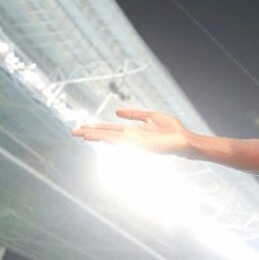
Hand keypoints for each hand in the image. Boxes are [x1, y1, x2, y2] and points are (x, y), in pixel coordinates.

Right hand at [72, 109, 192, 155]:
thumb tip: (116, 112)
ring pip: (113, 139)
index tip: (82, 126)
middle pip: (107, 135)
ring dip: (98, 137)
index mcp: (133, 131)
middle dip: (91, 134)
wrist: (185, 139)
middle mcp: (132, 138)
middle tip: (74, 132)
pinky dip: (116, 140)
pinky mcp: (143, 146)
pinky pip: (127, 143)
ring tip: (83, 135)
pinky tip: (105, 138)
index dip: (97, 128)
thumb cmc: (171, 129)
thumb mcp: (151, 116)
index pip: (110, 130)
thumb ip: (135, 114)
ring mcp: (136, 143)